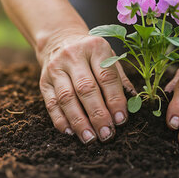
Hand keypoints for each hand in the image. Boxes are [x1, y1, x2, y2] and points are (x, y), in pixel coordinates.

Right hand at [37, 29, 134, 143]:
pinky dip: (60, 120)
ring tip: (90, 138)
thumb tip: (134, 103)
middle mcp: (73, 56)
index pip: (106, 77)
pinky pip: (51, 104)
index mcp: (95, 48)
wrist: (60, 39)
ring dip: (79, 121)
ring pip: (66, 98)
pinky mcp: (44, 81)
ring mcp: (55, 68)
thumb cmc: (92, 54)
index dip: (114, 100)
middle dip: (97, 114)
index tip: (120, 120)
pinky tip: (71, 132)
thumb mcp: (108, 56)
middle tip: (107, 134)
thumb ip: (120, 79)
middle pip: (86, 89)